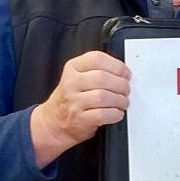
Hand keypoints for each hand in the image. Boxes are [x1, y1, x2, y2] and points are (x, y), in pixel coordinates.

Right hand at [29, 50, 129, 166]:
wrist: (54, 121)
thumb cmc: (71, 98)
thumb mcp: (77, 76)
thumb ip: (97, 70)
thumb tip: (124, 73)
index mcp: (73, 67)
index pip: (97, 59)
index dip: (117, 66)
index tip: (125, 73)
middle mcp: (72, 83)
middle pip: (103, 78)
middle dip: (121, 84)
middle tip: (126, 90)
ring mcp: (74, 101)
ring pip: (104, 96)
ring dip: (120, 100)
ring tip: (123, 102)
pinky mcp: (80, 119)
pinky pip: (103, 115)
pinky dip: (115, 114)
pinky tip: (117, 113)